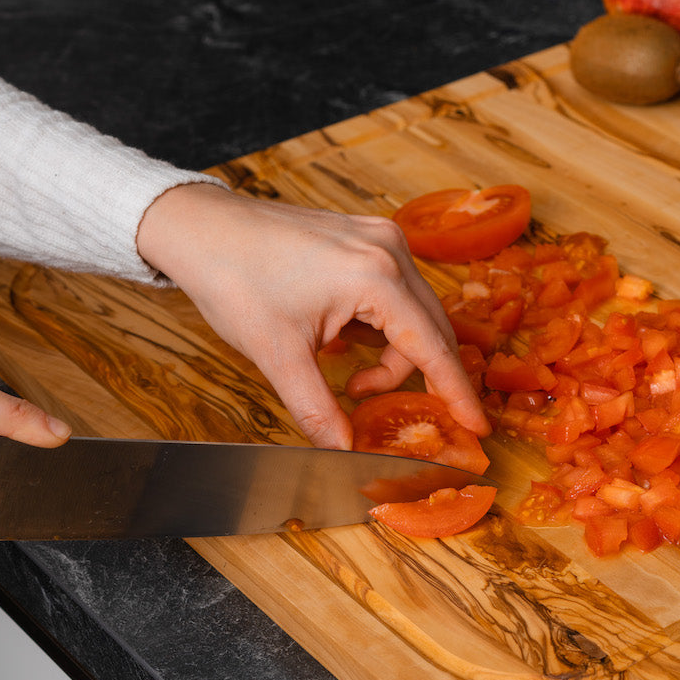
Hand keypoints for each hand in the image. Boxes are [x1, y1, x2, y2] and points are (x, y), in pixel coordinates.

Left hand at [137, 183, 489, 449]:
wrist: (202, 229)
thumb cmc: (235, 279)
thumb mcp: (278, 356)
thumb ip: (318, 408)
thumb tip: (344, 451)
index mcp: (375, 277)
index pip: (431, 347)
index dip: (456, 392)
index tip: (477, 426)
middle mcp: (389, 250)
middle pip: (429, 330)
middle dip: (416, 377)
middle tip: (392, 411)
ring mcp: (379, 238)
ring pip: (412, 313)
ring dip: (392, 354)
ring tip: (348, 377)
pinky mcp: (365, 238)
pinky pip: (394, 293)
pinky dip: (380, 328)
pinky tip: (343, 340)